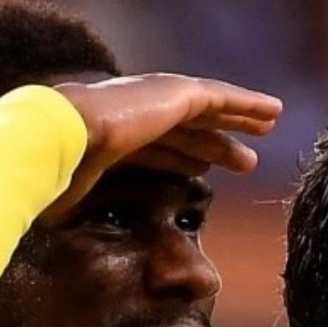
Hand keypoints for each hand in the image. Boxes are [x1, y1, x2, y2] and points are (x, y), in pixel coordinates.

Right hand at [43, 74, 281, 220]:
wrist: (57, 139)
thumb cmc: (55, 176)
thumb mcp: (73, 200)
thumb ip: (76, 209)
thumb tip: (55, 231)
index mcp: (114, 137)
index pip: (156, 148)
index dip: (181, 159)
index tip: (201, 173)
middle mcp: (137, 112)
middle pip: (187, 130)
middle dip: (215, 144)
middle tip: (244, 161)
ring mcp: (156, 99)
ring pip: (209, 111)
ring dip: (238, 120)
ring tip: (267, 129)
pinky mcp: (175, 93)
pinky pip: (221, 98)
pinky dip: (247, 104)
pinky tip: (272, 112)